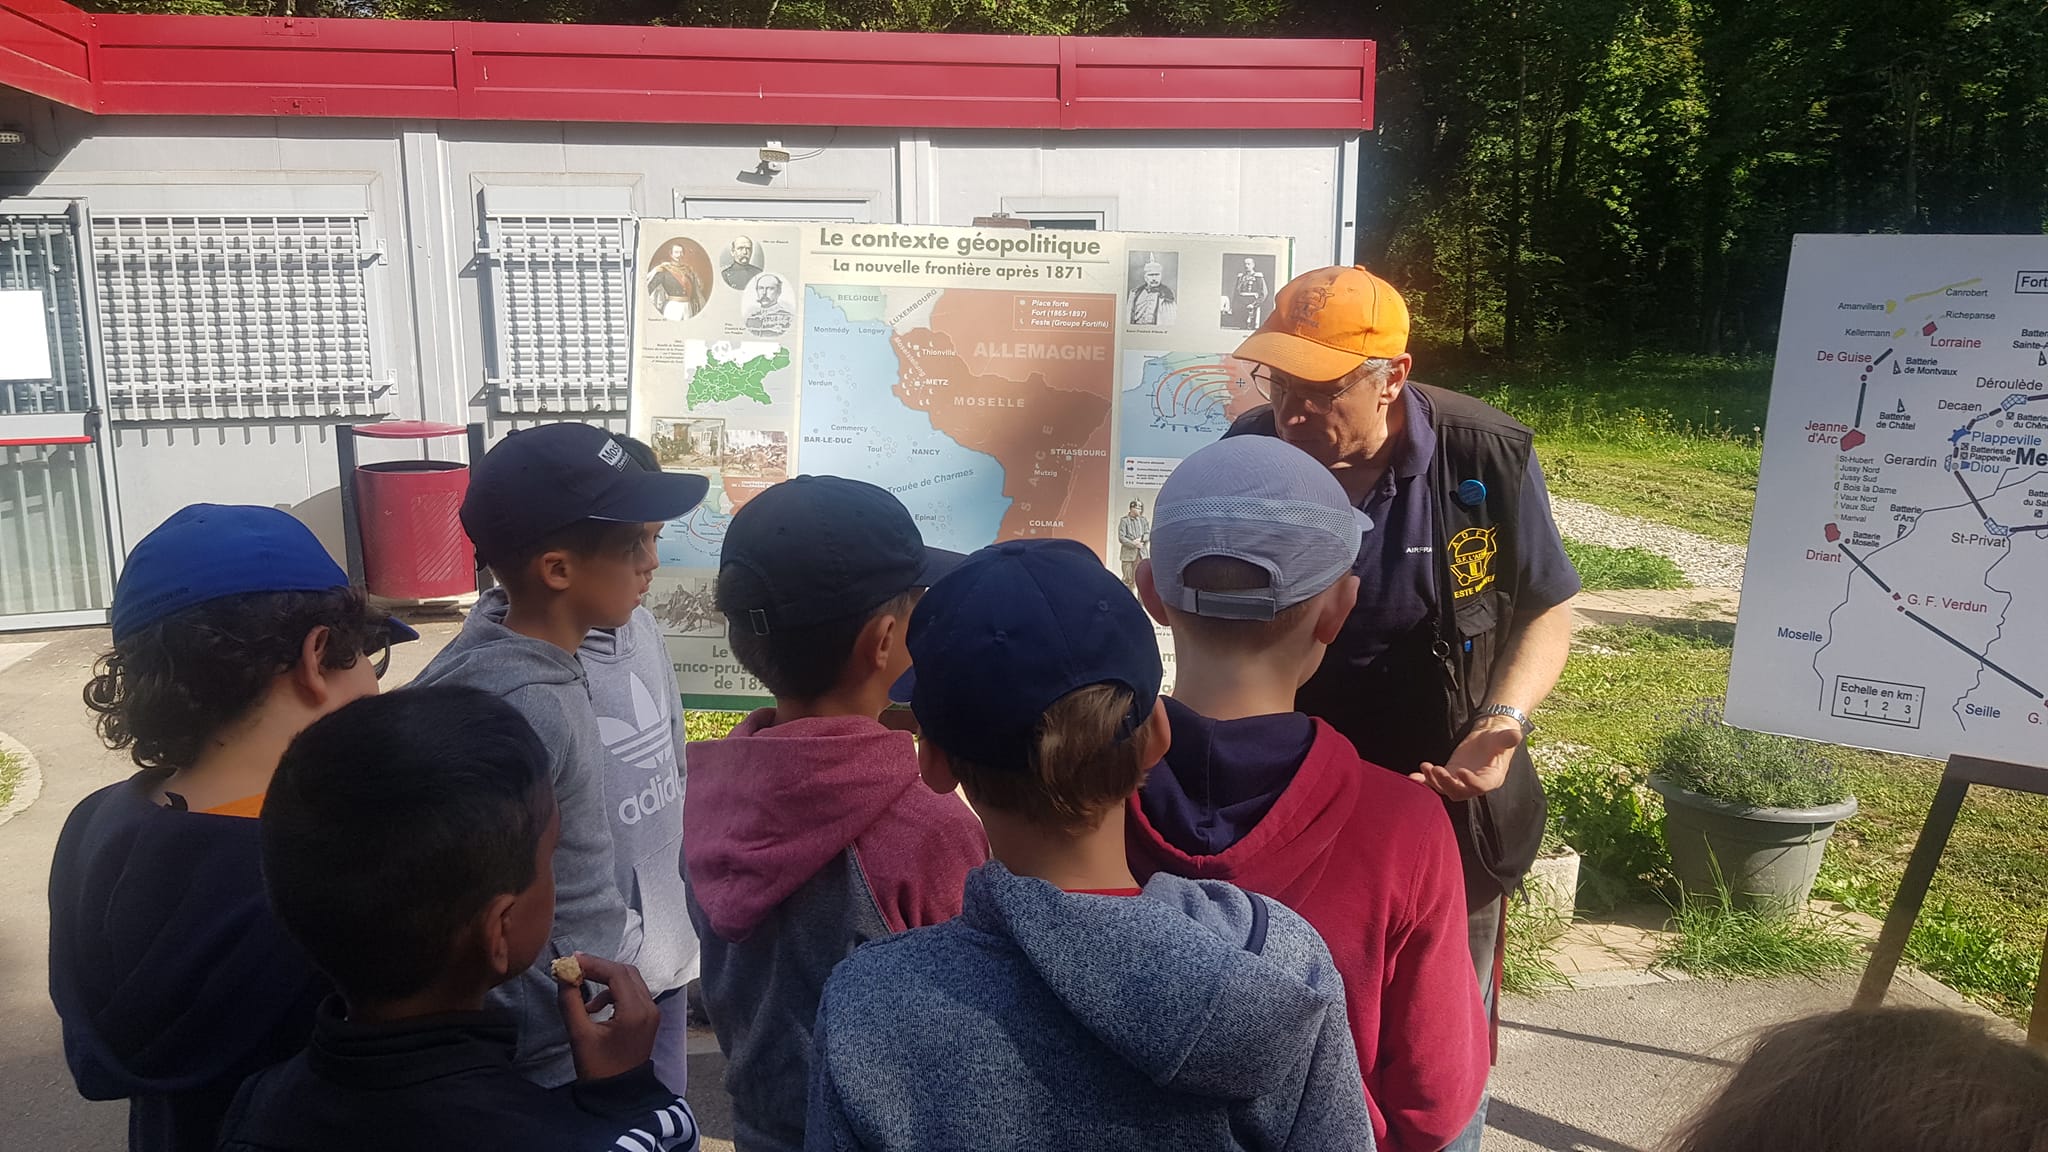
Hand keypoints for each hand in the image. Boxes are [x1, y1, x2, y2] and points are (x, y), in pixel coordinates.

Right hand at [557, 952, 658, 1082]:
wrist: (619, 1094)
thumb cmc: (598, 1068)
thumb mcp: (579, 1035)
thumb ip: (571, 1002)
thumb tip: (564, 974)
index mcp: (636, 1011)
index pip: (616, 973)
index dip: (593, 963)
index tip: (571, 961)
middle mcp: (649, 1007)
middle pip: (626, 972)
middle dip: (600, 968)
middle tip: (575, 969)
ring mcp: (652, 1012)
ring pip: (630, 980)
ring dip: (607, 980)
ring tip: (583, 995)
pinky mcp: (649, 1017)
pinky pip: (633, 993)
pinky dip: (614, 992)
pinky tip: (595, 1008)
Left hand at [1410, 715, 1522, 800]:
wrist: (1488, 738)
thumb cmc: (1498, 738)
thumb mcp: (1504, 737)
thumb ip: (1508, 739)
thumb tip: (1516, 735)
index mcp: (1492, 778)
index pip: (1480, 785)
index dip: (1470, 781)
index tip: (1459, 772)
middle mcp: (1475, 784)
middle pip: (1460, 792)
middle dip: (1447, 783)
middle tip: (1436, 769)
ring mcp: (1461, 781)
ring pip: (1446, 789)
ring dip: (1434, 781)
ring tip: (1425, 767)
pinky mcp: (1450, 775)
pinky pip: (1436, 783)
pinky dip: (1425, 781)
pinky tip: (1413, 777)